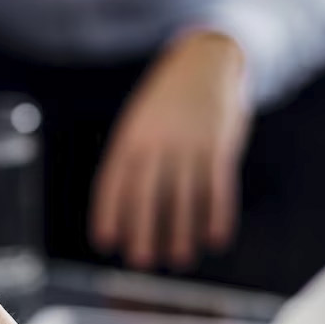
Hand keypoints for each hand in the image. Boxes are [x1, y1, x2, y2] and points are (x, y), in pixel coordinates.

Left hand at [90, 30, 252, 270]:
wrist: (206, 61)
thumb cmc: (166, 102)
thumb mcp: (140, 122)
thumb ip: (132, 159)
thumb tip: (126, 211)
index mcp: (130, 138)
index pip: (113, 181)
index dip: (108, 214)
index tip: (105, 243)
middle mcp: (157, 142)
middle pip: (146, 193)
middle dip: (142, 230)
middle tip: (142, 263)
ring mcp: (189, 143)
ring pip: (183, 196)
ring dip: (182, 231)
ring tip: (180, 259)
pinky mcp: (219, 145)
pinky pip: (217, 187)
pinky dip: (217, 215)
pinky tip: (215, 239)